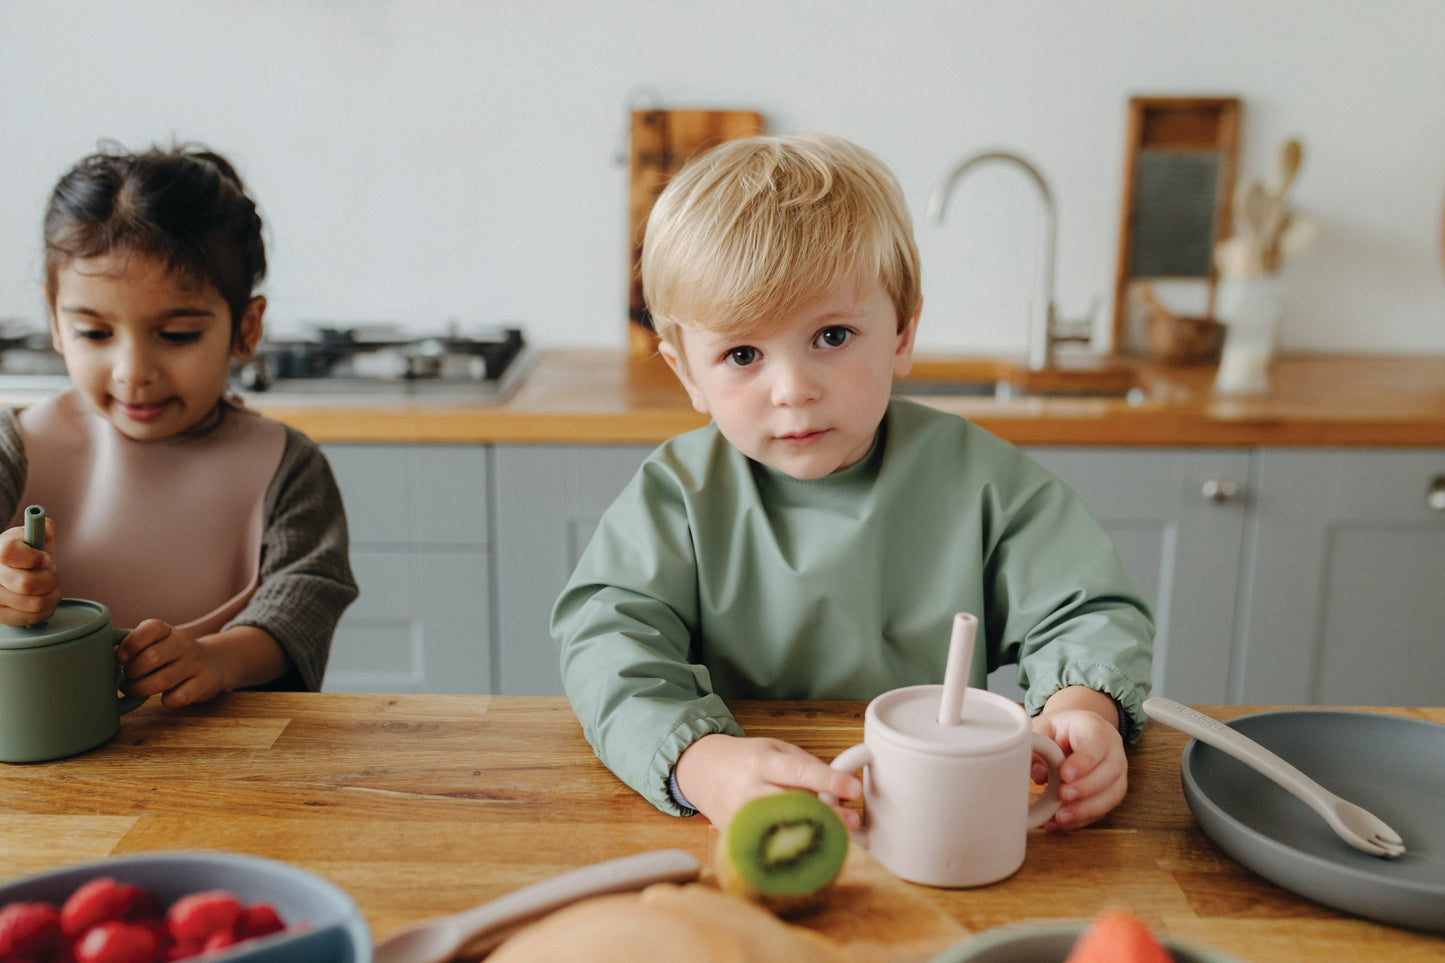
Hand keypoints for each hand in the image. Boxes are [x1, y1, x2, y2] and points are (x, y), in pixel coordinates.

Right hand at [0, 521, 60, 624]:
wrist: (13, 570)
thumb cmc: (26, 553)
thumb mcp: (33, 535)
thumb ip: (41, 527)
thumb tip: (46, 530)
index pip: (9, 552)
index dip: (35, 557)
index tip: (44, 558)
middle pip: (27, 584)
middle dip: (50, 578)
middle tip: (50, 573)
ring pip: (35, 603)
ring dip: (52, 595)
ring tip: (50, 586)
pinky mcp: (0, 615)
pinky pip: (32, 618)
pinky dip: (47, 609)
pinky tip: (44, 599)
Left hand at [116, 619, 229, 707]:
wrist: (214, 663)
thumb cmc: (172, 656)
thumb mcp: (156, 643)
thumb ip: (131, 647)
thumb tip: (103, 653)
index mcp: (168, 632)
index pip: (151, 628)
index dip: (131, 643)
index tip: (120, 657)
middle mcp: (184, 645)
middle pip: (152, 657)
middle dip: (132, 672)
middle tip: (128, 678)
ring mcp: (196, 664)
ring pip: (162, 680)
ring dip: (140, 689)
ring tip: (135, 689)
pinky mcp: (204, 683)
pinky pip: (178, 697)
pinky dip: (166, 701)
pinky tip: (165, 697)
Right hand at [673, 733, 862, 829]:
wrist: (701, 771)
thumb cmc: (746, 759)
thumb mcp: (775, 749)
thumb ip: (807, 766)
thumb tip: (840, 790)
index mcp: (762, 762)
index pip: (799, 772)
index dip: (828, 781)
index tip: (853, 789)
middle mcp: (750, 790)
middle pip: (791, 805)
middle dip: (824, 814)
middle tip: (852, 821)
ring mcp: (741, 817)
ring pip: (781, 830)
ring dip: (811, 834)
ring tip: (837, 837)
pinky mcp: (737, 837)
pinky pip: (769, 845)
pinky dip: (792, 847)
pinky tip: (809, 849)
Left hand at [1031, 688, 1127, 830]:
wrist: (1079, 733)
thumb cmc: (1062, 730)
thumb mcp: (1045, 727)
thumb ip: (1039, 744)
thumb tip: (1038, 771)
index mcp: (1095, 728)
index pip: (1096, 744)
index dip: (1083, 762)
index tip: (1065, 775)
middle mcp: (1112, 750)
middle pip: (1110, 770)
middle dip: (1086, 788)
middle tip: (1062, 795)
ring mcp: (1117, 772)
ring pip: (1112, 793)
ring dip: (1086, 809)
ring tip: (1061, 817)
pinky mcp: (1112, 791)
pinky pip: (1104, 809)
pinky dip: (1083, 819)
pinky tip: (1063, 822)